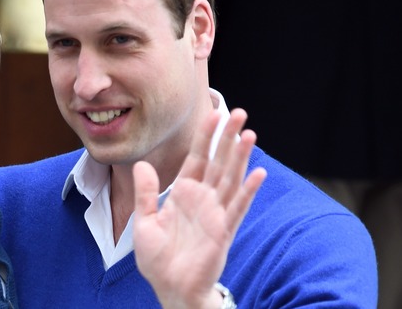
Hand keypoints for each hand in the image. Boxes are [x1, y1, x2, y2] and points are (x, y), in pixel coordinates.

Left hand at [133, 108, 266, 308]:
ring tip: (250, 134)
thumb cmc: (158, 259)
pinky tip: (259, 173)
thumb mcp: (144, 221)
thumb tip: (143, 164)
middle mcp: (202, 199)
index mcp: (184, 193)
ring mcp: (215, 213)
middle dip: (228, 138)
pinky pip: (237, 207)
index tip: (212, 114)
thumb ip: (146, 194)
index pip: (197, 158)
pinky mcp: (223, 231)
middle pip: (218, 162)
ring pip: (230, 178)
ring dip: (241, 157)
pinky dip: (247, 191)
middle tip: (240, 113)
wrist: (170, 289)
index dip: (205, 137)